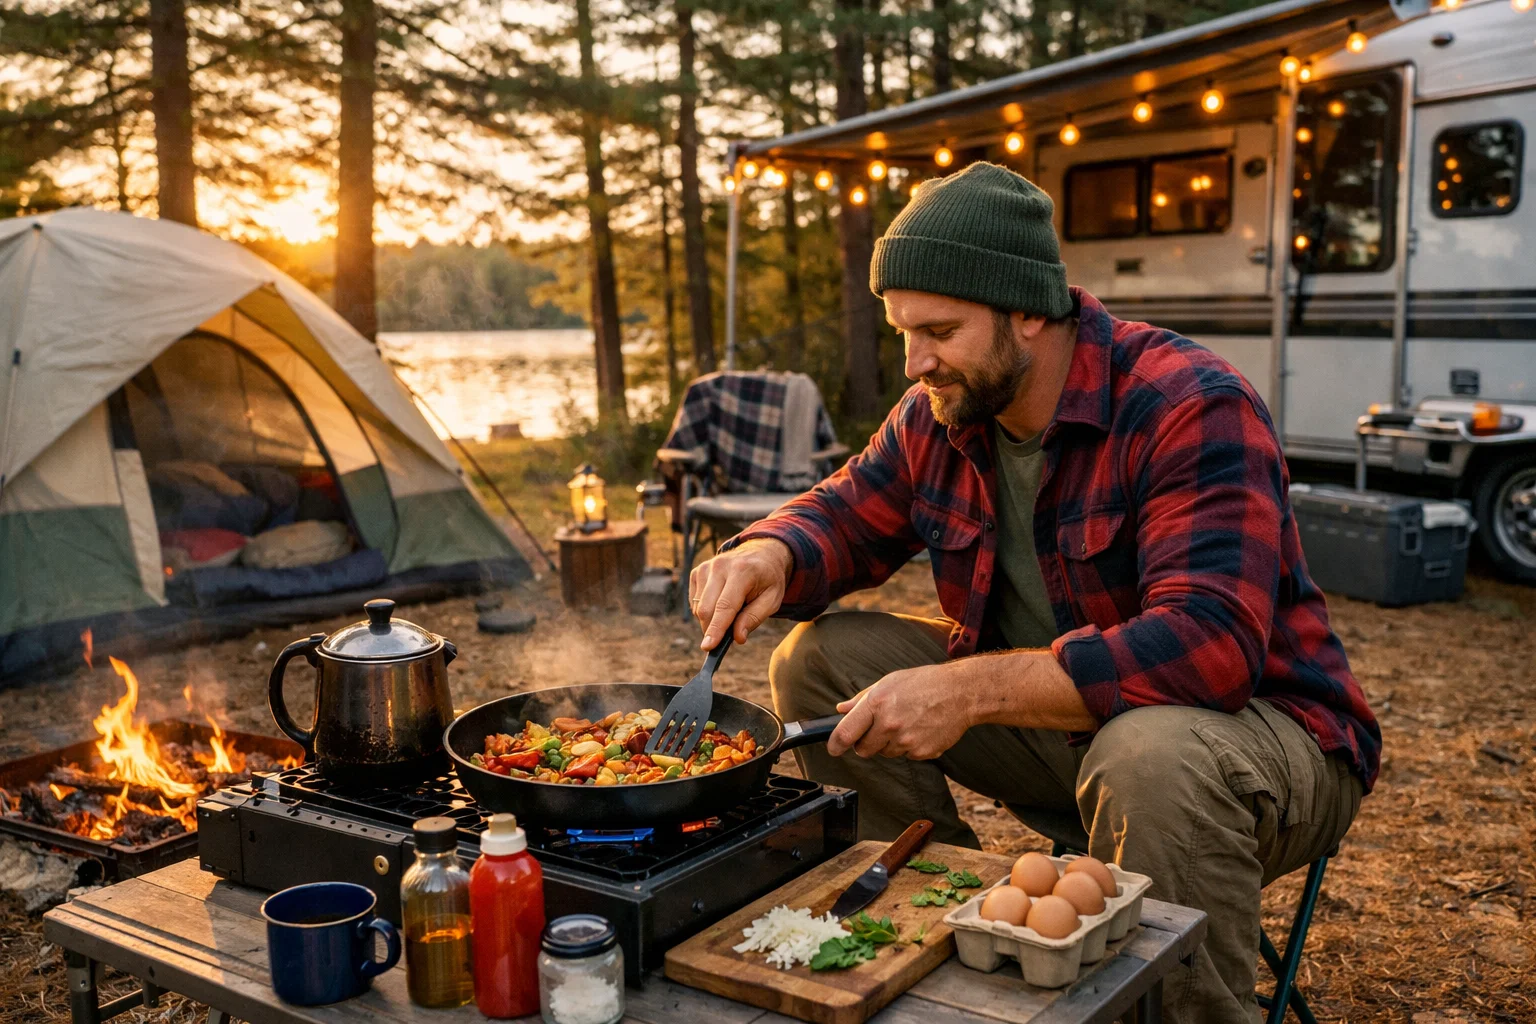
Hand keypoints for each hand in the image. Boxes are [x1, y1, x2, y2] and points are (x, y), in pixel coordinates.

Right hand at [690, 539, 792, 648]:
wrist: (761, 554)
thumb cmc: (768, 580)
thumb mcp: (772, 600)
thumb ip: (754, 618)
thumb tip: (737, 638)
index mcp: (742, 571)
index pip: (725, 606)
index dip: (716, 629)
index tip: (708, 647)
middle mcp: (720, 566)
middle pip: (706, 609)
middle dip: (713, 629)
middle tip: (729, 634)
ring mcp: (706, 567)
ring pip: (698, 608)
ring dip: (711, 619)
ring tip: (732, 610)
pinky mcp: (697, 571)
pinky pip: (694, 602)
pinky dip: (706, 610)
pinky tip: (721, 602)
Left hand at [827, 663, 974, 760]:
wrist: (961, 693)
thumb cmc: (924, 683)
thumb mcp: (889, 681)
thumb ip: (862, 699)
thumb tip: (841, 710)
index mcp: (877, 703)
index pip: (846, 733)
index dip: (835, 744)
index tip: (833, 748)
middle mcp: (889, 724)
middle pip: (863, 749)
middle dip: (866, 742)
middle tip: (879, 728)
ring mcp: (906, 741)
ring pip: (885, 753)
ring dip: (889, 744)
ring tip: (906, 722)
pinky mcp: (921, 752)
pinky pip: (906, 755)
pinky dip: (909, 746)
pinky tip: (920, 729)